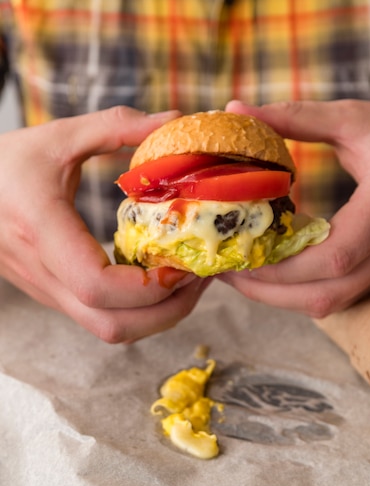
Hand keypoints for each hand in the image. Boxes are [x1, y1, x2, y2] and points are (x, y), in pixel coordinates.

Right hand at [0, 106, 208, 341]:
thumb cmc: (7, 163)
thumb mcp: (59, 137)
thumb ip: (116, 126)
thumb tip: (174, 119)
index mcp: (40, 229)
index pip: (96, 285)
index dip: (147, 287)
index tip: (182, 264)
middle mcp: (43, 272)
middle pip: (112, 326)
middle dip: (167, 312)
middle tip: (199, 279)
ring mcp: (47, 291)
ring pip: (110, 330)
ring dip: (157, 316)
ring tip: (186, 282)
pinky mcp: (55, 296)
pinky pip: (102, 318)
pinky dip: (138, 310)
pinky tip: (156, 280)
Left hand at [223, 99, 369, 315]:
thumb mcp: (355, 118)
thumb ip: (296, 117)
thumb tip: (235, 108)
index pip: (335, 254)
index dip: (283, 266)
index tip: (240, 257)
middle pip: (328, 293)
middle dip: (270, 291)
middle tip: (228, 273)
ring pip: (332, 302)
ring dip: (282, 297)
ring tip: (243, 277)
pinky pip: (340, 294)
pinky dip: (301, 291)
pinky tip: (275, 272)